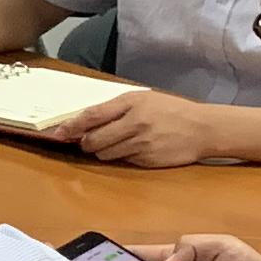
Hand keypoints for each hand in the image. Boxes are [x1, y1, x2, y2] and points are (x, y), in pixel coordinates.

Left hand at [68, 89, 214, 168]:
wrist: (203, 128)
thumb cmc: (171, 110)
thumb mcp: (144, 99)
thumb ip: (116, 108)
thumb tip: (86, 119)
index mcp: (131, 103)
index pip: (92, 116)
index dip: (72, 126)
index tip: (57, 132)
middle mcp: (134, 123)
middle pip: (94, 139)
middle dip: (85, 142)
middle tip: (86, 140)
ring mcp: (141, 144)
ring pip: (105, 154)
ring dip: (102, 151)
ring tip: (116, 143)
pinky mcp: (147, 160)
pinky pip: (123, 161)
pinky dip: (121, 157)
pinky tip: (133, 149)